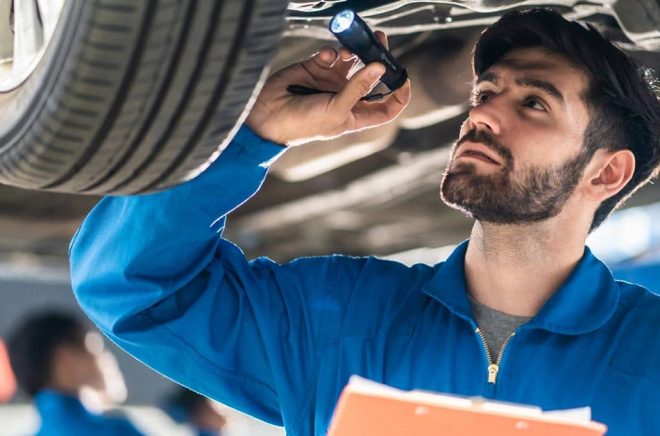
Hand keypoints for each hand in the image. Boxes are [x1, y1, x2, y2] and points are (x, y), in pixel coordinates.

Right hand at [245, 31, 410, 145]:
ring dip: (354, 52)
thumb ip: (358, 87)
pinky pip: (331, 54)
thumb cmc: (304, 124)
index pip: (387, 106)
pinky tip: (327, 55)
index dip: (399, 93)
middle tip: (381, 41)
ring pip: (352, 60)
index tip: (403, 76)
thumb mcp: (336, 109)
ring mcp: (332, 82)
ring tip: (349, 48)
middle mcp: (347, 97)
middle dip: (378, 59)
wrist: (268, 116)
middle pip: (372, 76)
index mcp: (356, 115)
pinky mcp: (316, 68)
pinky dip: (332, 52)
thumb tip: (380, 66)